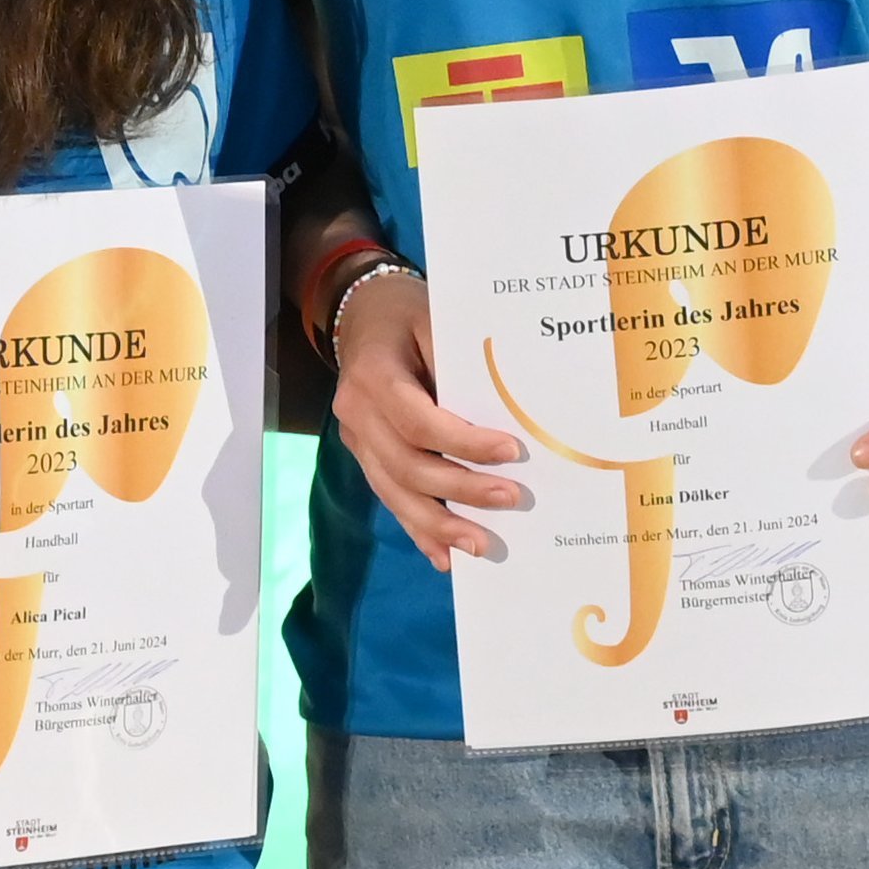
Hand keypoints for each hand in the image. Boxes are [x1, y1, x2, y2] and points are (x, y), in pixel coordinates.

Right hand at [328, 265, 526, 570]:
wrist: (362, 315)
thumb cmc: (407, 313)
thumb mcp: (434, 318)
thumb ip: (459, 362)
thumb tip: (512, 407)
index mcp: (374, 375)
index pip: (418, 421)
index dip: (463, 443)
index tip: (510, 452)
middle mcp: (357, 413)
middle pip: (407, 465)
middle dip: (460, 489)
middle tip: (512, 500)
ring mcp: (356, 439)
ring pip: (394, 491)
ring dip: (438, 524)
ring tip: (479, 546)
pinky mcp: (365, 455)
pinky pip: (390, 496)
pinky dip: (418, 529)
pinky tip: (445, 556)